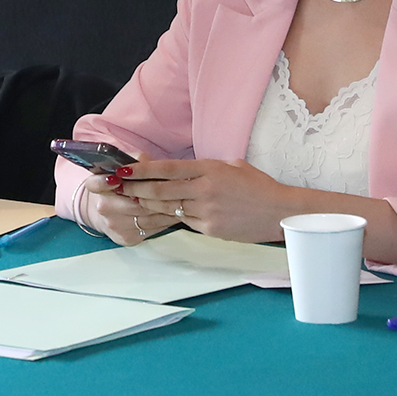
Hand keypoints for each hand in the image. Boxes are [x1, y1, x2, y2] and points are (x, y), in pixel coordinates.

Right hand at [75, 155, 173, 245]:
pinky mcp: (125, 238)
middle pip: (134, 203)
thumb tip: (154, 166)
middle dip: (157, 196)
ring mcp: (114, 225)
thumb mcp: (125, 167)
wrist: (107, 212)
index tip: (116, 178)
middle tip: (176, 189)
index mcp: (96, 186)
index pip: (96, 184)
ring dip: (166, 209)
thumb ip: (137, 162)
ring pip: (147, 217)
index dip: (104, 182)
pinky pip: (152, 229)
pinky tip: (174, 212)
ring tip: (181, 200)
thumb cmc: (121, 185)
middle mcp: (102, 207)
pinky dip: (165, 221)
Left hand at [114, 157, 297, 243]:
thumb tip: (179, 170)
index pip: (167, 168)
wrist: (279, 212)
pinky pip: (183, 221)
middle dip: (135, 188)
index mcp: (209, 169)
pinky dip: (170, 216)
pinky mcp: (209, 229)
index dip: (142, 169)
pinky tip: (157, 214)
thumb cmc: (257, 186)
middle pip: (160, 190)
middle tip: (117, 186)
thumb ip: (204, 168)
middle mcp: (204, 189)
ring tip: (130, 199)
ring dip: (147, 204)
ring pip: (167, 207)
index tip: (123, 168)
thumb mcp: (230, 166)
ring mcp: (206, 211)